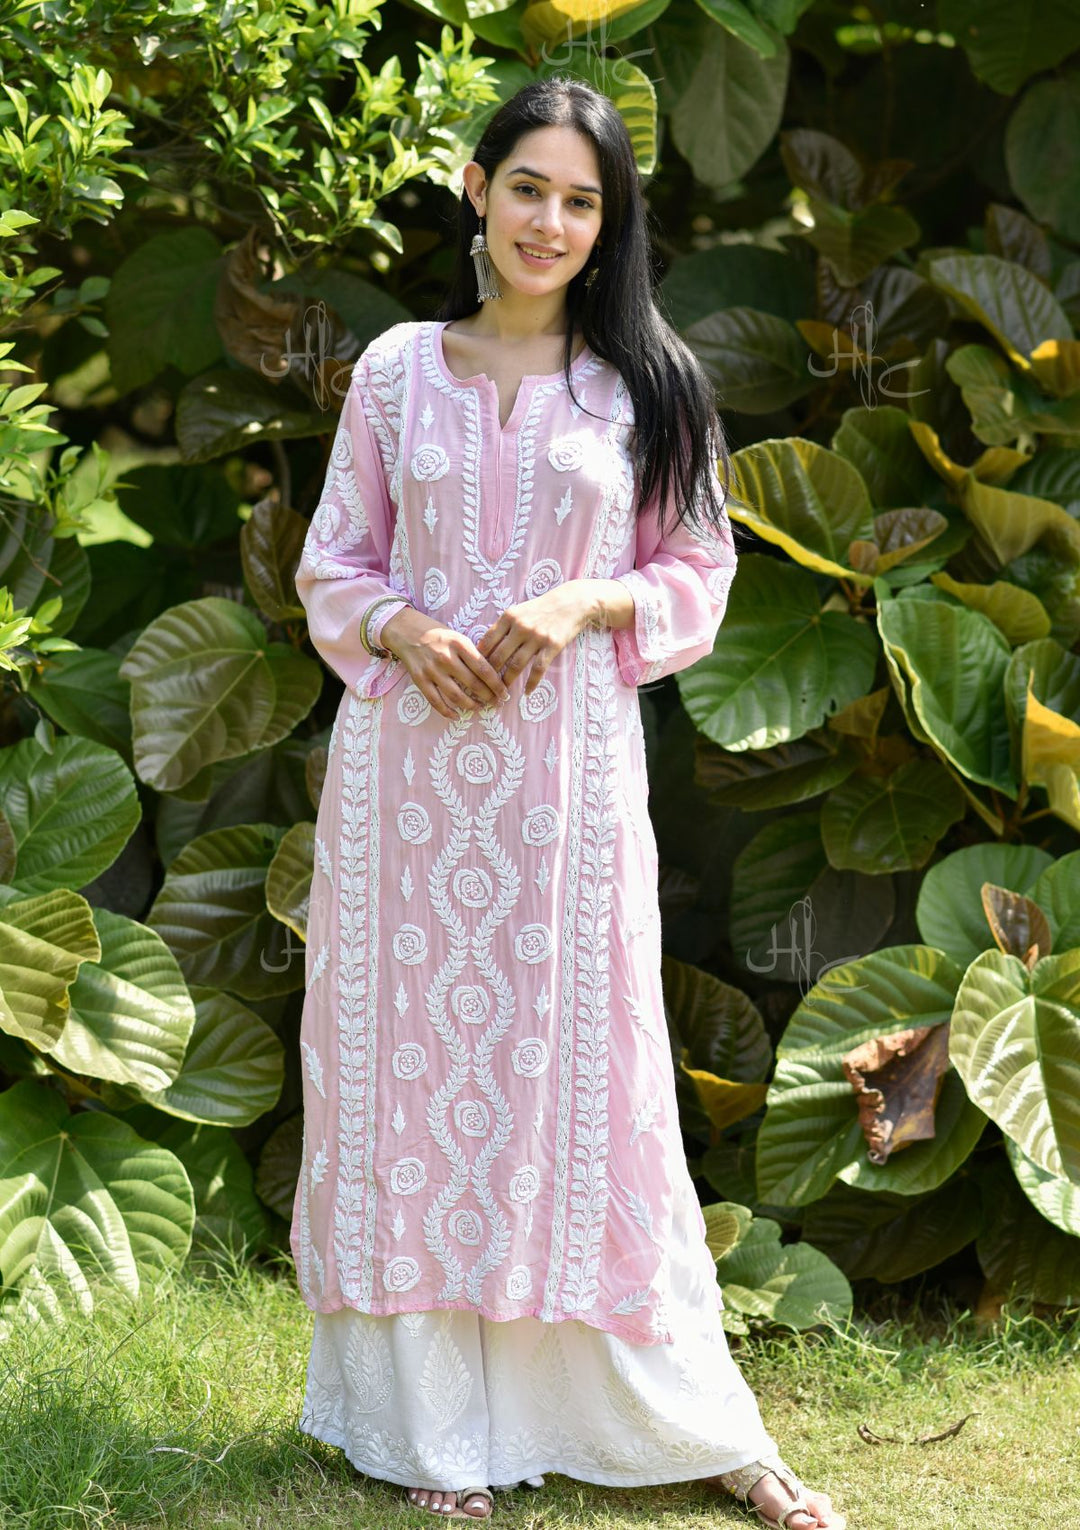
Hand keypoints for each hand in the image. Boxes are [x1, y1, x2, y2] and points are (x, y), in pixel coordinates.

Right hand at [381, 606, 511, 720]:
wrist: (407, 631)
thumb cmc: (438, 634)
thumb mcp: (458, 637)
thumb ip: (472, 654)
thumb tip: (492, 675)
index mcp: (459, 644)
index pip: (483, 669)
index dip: (496, 684)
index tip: (505, 693)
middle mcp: (446, 657)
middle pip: (472, 684)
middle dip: (488, 697)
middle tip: (496, 703)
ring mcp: (432, 670)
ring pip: (456, 695)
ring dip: (471, 705)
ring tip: (480, 708)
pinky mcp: (419, 679)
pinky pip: (435, 701)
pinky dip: (447, 712)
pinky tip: (457, 716)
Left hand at [476, 582, 597, 696]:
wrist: (571, 602)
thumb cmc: (541, 608)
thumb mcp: (519, 611)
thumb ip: (503, 626)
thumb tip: (484, 647)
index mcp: (509, 617)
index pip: (488, 641)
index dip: (479, 658)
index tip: (474, 671)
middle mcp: (520, 627)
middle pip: (499, 655)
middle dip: (490, 674)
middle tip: (485, 687)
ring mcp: (536, 637)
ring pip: (516, 665)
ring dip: (507, 681)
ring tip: (502, 693)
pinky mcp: (552, 645)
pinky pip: (538, 669)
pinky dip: (531, 683)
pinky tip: (527, 692)